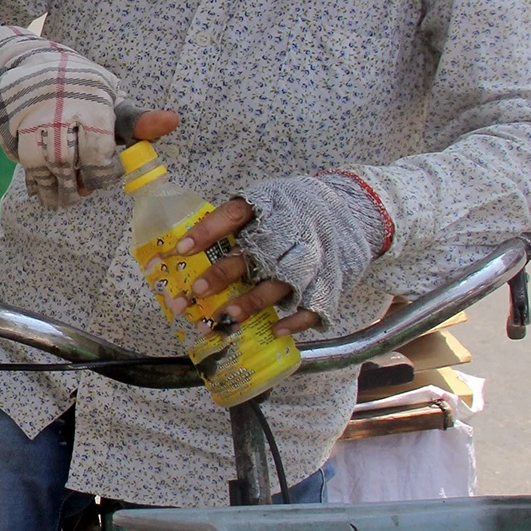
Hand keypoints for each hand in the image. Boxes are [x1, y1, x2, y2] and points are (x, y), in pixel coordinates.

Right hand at [0, 29, 120, 207]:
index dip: (103, 174)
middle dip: (75, 185)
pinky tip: (41, 188)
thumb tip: (174, 121)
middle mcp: (60, 108)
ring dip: (52, 189)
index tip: (104, 177)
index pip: (98, 153)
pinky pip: (20, 159)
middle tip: (81, 193)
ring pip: (40, 164)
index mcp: (92, 102)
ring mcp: (30, 115)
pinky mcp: (9, 122)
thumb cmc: (83, 89)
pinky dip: (32, 179)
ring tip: (60, 199)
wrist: (31, 63)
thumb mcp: (111, 100)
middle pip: (67, 162)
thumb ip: (137, 121)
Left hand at [173, 199, 321, 335]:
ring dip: (255, 300)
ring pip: (282, 282)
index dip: (208, 231)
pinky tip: (275, 330)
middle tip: (198, 290)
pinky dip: (295, 320)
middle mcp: (291, 231)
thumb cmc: (294, 211)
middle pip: (255, 252)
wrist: (349, 212)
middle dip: (224, 273)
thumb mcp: (267, 200)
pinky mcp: (329, 281)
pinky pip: (314, 304)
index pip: (235, 214)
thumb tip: (187, 250)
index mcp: (270, 205)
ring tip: (229, 314)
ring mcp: (312, 258)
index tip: (181, 249)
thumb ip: (235, 221)